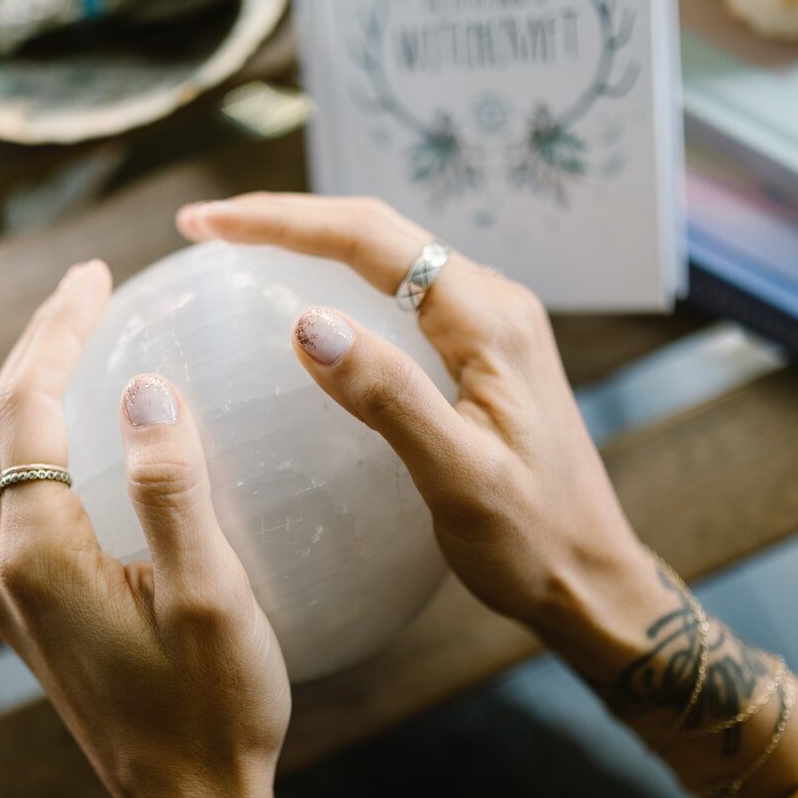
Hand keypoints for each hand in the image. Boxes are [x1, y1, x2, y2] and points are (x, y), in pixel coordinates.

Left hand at [0, 260, 289, 797]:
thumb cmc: (213, 710)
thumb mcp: (210, 596)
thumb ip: (170, 488)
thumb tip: (140, 388)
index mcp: (37, 555)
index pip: (25, 409)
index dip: (57, 332)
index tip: (97, 274)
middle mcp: (3, 569)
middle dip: (36, 347)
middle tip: (88, 288)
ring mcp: (10, 593)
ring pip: (0, 462)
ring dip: (33, 392)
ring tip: (83, 338)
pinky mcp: (30, 611)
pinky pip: (20, 499)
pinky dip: (44, 442)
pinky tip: (90, 431)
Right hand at [177, 194, 659, 673]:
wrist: (592, 578)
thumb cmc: (531, 542)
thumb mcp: (457, 479)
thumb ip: (388, 397)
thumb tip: (306, 323)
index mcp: (489, 321)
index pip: (372, 240)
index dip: (283, 221)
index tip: (207, 225)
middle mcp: (494, 304)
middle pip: (379, 233)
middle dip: (289, 219)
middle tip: (206, 228)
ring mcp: (492, 328)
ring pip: (390, 259)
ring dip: (314, 243)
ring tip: (240, 249)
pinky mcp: (483, 356)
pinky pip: (403, 298)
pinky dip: (343, 283)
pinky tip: (307, 306)